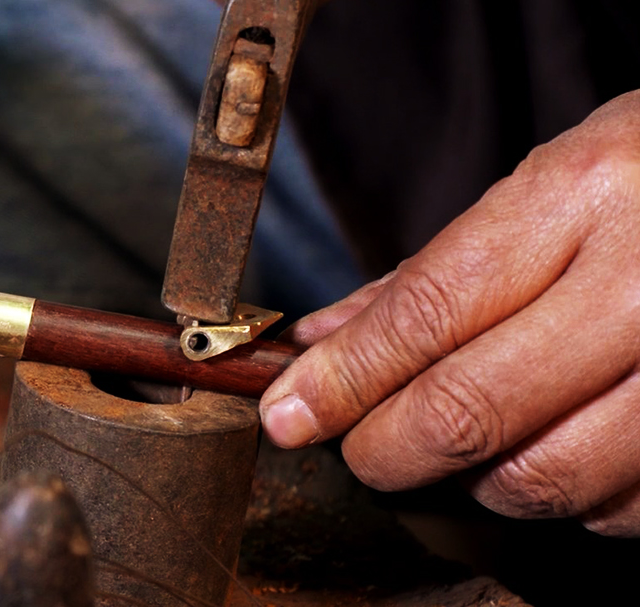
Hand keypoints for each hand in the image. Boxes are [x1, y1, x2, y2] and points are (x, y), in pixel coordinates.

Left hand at [259, 90, 639, 536]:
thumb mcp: (552, 182)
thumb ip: (434, 271)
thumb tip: (324, 345)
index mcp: (586, 194)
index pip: (425, 314)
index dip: (342, 381)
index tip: (289, 416)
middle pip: (471, 411)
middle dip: (386, 448)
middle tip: (361, 449)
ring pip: (545, 478)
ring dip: (478, 478)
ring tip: (469, 442)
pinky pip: (622, 508)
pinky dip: (569, 499)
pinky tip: (557, 448)